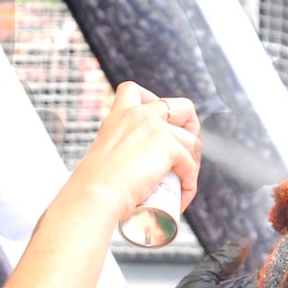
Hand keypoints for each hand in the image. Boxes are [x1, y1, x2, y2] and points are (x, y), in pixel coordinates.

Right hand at [70, 82, 201, 220]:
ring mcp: (156, 126)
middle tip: (185, 155)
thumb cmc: (94, 186)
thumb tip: (133, 165)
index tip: (159, 126)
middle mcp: (139, 114)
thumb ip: (118, 150)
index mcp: (119, 115)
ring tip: (184, 184)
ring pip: (192, 142)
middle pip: (184, 107)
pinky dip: (190, 182)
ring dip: (193, 164)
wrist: (96, 194)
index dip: (155, 103)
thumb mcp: (102, 156)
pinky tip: (183, 196)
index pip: (134, 91)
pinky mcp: (168, 145)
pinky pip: (190, 163)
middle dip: (191, 130)